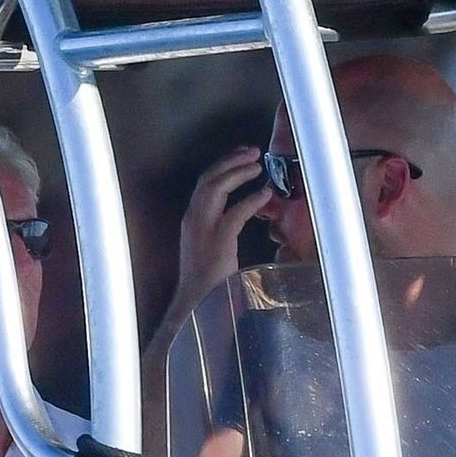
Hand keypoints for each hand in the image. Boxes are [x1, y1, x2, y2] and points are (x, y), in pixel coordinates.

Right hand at [167, 147, 274, 328]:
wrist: (196, 305)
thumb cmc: (206, 280)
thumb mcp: (209, 246)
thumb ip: (221, 226)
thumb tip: (243, 209)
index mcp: (191, 221)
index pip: (204, 184)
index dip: (223, 165)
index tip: (241, 156)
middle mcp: (192, 221)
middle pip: (208, 179)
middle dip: (231, 161)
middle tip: (252, 151)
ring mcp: (203, 231)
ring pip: (216, 189)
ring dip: (238, 173)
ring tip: (257, 165)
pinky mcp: (218, 242)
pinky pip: (235, 212)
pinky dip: (251, 199)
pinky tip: (265, 193)